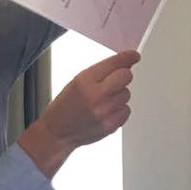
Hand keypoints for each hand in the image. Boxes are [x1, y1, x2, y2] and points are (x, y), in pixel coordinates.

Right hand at [18, 50, 138, 177]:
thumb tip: (124, 64)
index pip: (114, 63)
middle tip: (112, 83)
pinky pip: (126, 110)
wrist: (57, 133)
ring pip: (127, 94)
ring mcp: (105, 112)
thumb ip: (100, 72)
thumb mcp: (76, 82)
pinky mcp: (111, 125)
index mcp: (85, 81)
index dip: (127, 58)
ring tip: (102, 102)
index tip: (134, 56)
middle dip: (121, 77)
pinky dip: (119, 110)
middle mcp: (96, 96)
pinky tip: (106, 112)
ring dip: (118, 95)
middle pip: (126, 77)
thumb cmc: (64, 107)